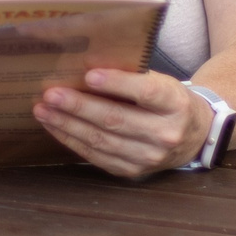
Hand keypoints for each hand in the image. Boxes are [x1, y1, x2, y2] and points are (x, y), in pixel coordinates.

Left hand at [35, 69, 211, 178]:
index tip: (88, 75)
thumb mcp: (161, 82)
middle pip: (116, 120)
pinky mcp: (133, 171)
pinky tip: (55, 126)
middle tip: (51, 94)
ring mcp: (149, 157)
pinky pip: (97, 156)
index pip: (146, 93)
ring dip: (68, 125)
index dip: (117, 84)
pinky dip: (72, 140)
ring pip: (102, 141)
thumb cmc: (168, 101)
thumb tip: (86, 64)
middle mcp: (165, 134)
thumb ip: (131, 76)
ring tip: (43, 110)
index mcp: (175, 104)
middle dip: (79, 106)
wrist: (192, 136)